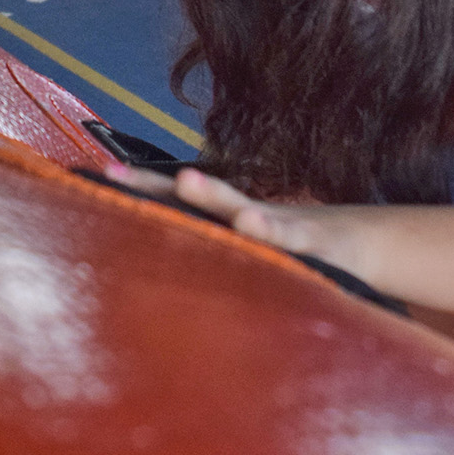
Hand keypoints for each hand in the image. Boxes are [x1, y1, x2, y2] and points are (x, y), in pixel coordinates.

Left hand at [102, 163, 337, 261]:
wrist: (358, 244)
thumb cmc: (289, 254)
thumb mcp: (245, 257)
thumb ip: (207, 258)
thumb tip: (153, 279)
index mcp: (225, 220)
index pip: (172, 202)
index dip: (136, 190)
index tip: (95, 178)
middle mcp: (244, 214)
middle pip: (194, 196)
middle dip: (154, 186)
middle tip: (116, 175)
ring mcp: (278, 224)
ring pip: (239, 206)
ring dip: (212, 194)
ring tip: (186, 181)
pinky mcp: (312, 243)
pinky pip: (287, 238)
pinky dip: (270, 229)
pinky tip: (251, 225)